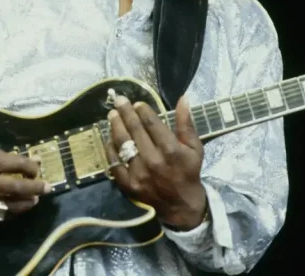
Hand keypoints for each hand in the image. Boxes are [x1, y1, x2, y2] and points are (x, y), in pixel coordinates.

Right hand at [0, 143, 50, 219]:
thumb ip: (7, 157)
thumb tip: (33, 160)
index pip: (18, 165)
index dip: (32, 168)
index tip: (37, 170)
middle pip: (17, 188)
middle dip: (36, 188)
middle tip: (47, 188)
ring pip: (8, 207)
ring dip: (26, 204)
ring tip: (34, 200)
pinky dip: (9, 214)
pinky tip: (16, 209)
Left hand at [105, 95, 206, 230]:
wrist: (181, 205)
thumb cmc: (188, 172)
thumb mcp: (195, 147)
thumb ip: (186, 123)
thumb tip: (183, 99)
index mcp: (171, 150)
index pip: (152, 124)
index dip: (143, 111)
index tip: (137, 103)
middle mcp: (153, 160)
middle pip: (135, 130)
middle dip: (126, 112)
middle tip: (118, 99)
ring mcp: (138, 173)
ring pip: (123, 144)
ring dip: (116, 127)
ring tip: (112, 115)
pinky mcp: (128, 184)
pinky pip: (115, 163)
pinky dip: (110, 149)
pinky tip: (109, 138)